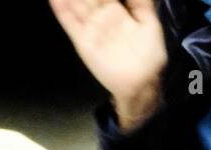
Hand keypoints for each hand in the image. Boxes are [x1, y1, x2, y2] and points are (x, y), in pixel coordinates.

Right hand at [50, 0, 166, 131]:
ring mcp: (91, 28)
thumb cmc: (147, 53)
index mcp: (117, 9)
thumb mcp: (148, 21)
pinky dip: (62, 9)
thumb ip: (140, 1)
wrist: (140, 81)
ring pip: (77, 4)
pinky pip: (70, 22)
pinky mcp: (83, 41)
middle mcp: (101, 16)